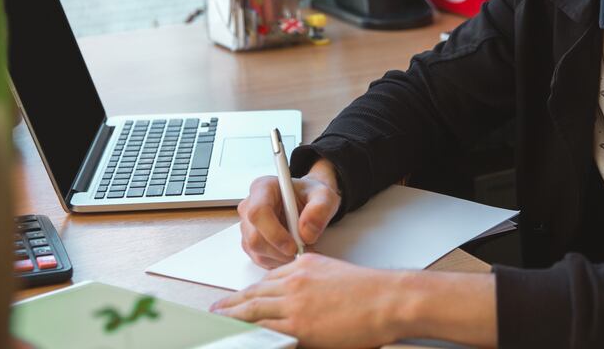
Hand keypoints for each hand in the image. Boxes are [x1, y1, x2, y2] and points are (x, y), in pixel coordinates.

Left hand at [210, 253, 407, 347]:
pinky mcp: (300, 325)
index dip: (250, 291)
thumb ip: (313, 278)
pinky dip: (250, 332)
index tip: (239, 297)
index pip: (268, 279)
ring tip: (219, 322)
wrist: (387, 299)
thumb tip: (302, 291)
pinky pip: (266, 329)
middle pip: (254, 293)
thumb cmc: (370, 290)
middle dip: (233, 303)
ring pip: (253, 309)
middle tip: (217, 309)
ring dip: (233, 316)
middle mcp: (294, 281)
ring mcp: (295, 303)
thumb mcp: (334, 271)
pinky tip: (240, 336)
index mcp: (303, 266)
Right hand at [237, 158, 340, 268]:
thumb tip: (306, 232)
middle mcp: (249, 206)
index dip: (274, 233)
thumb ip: (319, 209)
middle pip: (255, 238)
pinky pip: (260, 259)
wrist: (307, 203)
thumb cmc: (310, 196)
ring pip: (257, 252)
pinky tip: (292, 252)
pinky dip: (279, 261)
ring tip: (301, 249)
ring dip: (281, 258)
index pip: (258, 213)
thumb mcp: (324, 195)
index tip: (294, 245)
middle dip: (281, 250)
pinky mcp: (250, 242)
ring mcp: (248, 226)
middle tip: (303, 250)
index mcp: (263, 188)